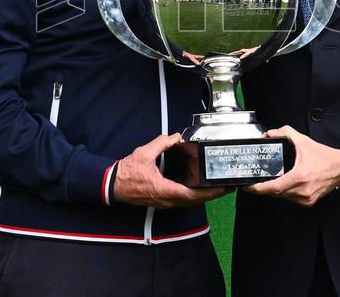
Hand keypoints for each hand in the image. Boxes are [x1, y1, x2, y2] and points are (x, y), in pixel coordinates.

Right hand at [114, 133, 230, 207]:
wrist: (112, 186)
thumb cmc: (127, 173)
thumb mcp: (143, 154)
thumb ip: (161, 143)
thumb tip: (175, 136)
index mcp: (164, 190)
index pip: (191, 195)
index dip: (208, 192)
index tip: (221, 188)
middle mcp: (167, 200)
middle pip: (195, 200)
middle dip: (212, 194)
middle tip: (227, 186)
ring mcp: (165, 202)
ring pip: (190, 201)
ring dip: (204, 195)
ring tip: (218, 186)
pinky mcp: (163, 200)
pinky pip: (182, 198)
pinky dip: (194, 193)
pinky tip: (200, 185)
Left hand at [245, 126, 339, 206]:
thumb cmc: (324, 156)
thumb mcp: (303, 141)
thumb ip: (285, 133)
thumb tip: (270, 134)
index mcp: (300, 176)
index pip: (274, 187)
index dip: (259, 189)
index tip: (249, 186)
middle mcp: (303, 190)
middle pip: (276, 193)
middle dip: (263, 189)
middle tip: (252, 183)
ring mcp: (306, 198)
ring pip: (282, 197)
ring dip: (273, 191)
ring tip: (265, 182)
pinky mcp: (308, 202)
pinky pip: (290, 199)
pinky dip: (284, 193)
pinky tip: (281, 185)